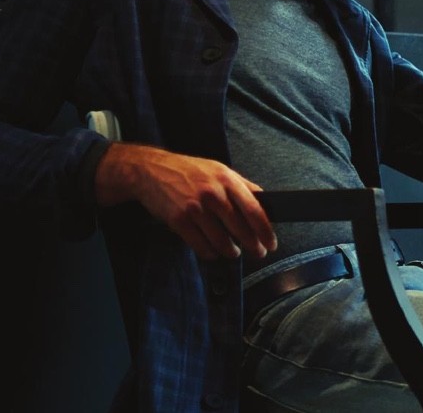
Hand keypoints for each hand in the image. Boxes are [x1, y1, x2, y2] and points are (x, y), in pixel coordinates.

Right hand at [95, 143, 277, 260]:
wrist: (151, 171)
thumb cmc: (187, 170)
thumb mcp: (217, 169)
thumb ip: (240, 184)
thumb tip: (264, 200)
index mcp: (226, 179)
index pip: (254, 210)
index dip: (265, 231)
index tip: (271, 243)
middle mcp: (212, 193)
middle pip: (241, 229)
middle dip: (253, 246)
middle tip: (257, 253)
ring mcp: (195, 208)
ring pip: (222, 241)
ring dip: (231, 251)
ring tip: (233, 251)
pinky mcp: (179, 220)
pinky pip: (201, 246)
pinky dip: (210, 253)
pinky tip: (213, 252)